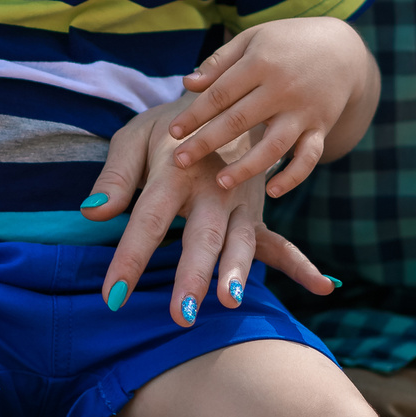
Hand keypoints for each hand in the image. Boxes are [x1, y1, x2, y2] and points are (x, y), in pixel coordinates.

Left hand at [85, 98, 334, 326]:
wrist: (220, 103)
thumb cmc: (167, 131)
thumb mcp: (133, 138)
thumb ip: (114, 177)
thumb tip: (91, 213)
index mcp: (177, 170)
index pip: (148, 220)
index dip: (129, 258)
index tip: (112, 297)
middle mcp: (214, 188)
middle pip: (202, 236)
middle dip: (193, 275)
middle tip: (181, 314)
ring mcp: (241, 203)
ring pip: (241, 241)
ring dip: (237, 272)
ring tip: (231, 302)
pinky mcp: (257, 215)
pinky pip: (281, 242)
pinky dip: (302, 265)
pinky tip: (324, 286)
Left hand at [161, 18, 375, 193]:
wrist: (344, 49)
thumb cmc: (288, 43)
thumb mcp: (253, 40)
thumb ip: (220, 62)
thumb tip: (188, 84)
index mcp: (261, 63)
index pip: (220, 93)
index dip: (194, 114)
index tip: (173, 132)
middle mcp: (282, 88)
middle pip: (239, 120)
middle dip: (206, 143)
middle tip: (179, 162)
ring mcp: (304, 111)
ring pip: (273, 145)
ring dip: (246, 167)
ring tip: (220, 183)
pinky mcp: (321, 127)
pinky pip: (309, 157)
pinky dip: (293, 176)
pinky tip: (272, 191)